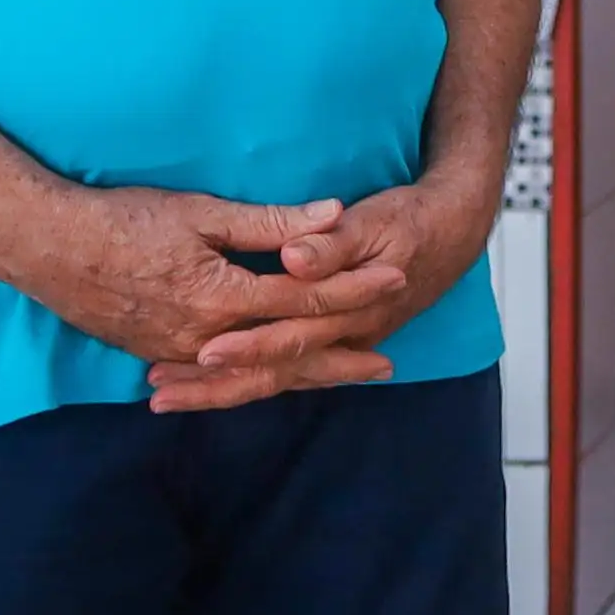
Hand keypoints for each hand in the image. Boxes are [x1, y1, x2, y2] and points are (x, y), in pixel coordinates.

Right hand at [13, 188, 408, 374]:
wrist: (49, 249)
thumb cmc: (123, 220)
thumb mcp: (200, 211)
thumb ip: (268, 223)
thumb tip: (331, 215)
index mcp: (223, 298)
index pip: (305, 299)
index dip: (354, 289)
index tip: (394, 279)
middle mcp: (207, 338)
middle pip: (289, 353)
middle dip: (340, 356)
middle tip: (385, 364)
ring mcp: (181, 354)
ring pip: (256, 373)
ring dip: (302, 375)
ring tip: (341, 378)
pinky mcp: (160, 355)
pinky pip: (222, 377)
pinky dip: (255, 380)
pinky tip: (272, 380)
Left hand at [145, 170, 498, 413]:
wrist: (455, 232)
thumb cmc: (412, 220)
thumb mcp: (375, 220)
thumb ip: (333, 243)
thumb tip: (296, 258)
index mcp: (350, 310)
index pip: (288, 336)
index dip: (245, 346)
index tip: (200, 352)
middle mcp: (343, 339)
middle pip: (271, 373)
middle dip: (214, 385)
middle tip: (160, 391)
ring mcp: (339, 345)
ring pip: (272, 379)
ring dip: (219, 389)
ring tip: (165, 395)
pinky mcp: (334, 341)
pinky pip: (284, 372)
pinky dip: (244, 380)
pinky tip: (209, 383)